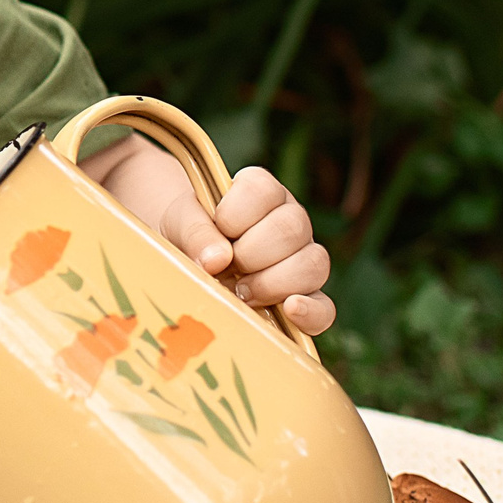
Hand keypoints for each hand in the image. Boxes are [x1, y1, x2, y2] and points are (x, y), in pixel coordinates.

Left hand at [93, 141, 334, 334]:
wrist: (183, 266)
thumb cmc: (185, 238)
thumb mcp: (178, 225)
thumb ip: (193, 232)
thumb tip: (217, 260)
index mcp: (260, 193)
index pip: (264, 190)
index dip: (235, 214)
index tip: (217, 228)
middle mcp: (289, 222)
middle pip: (293, 229)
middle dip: (252, 253)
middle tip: (227, 268)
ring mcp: (302, 260)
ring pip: (313, 264)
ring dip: (273, 282)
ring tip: (240, 291)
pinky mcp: (307, 299)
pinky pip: (325, 308)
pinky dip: (310, 312)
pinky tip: (289, 311)